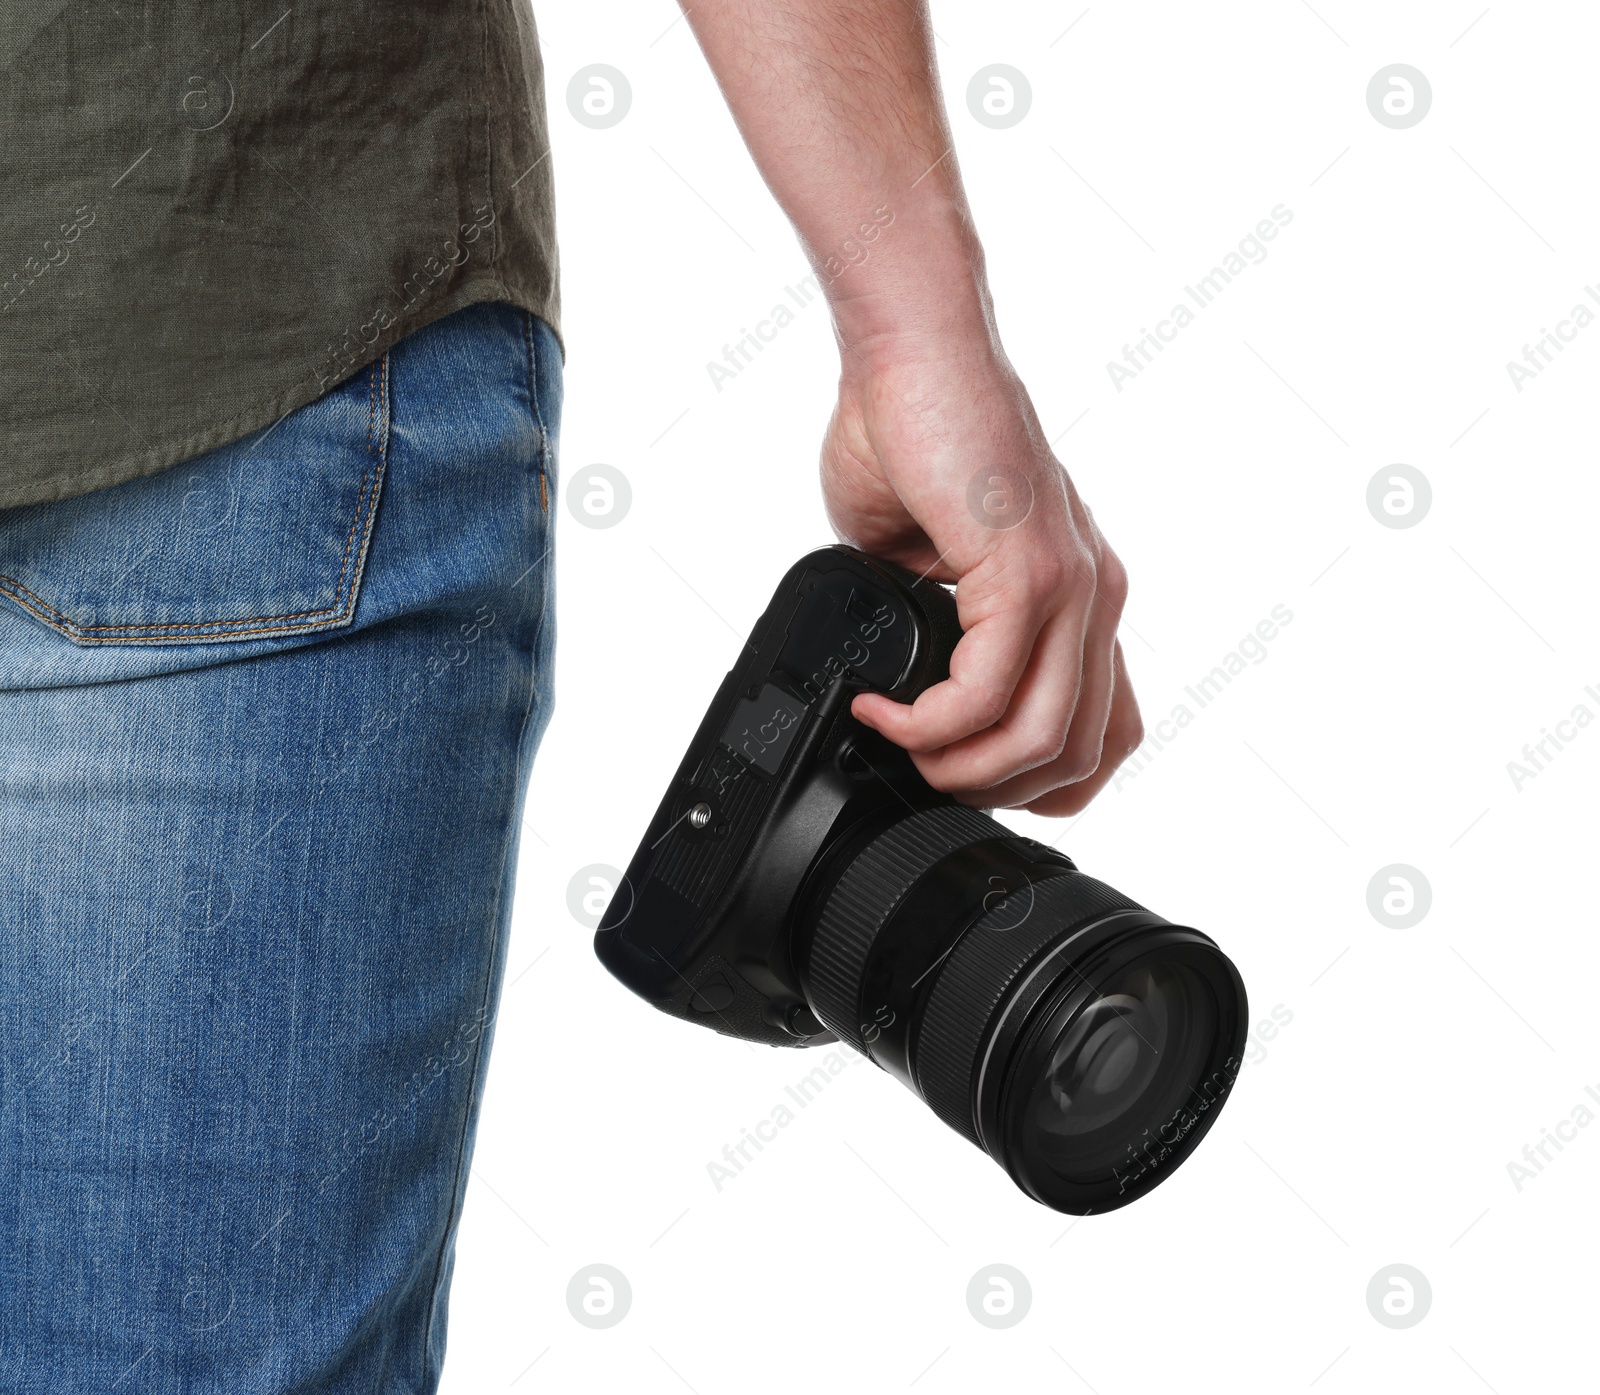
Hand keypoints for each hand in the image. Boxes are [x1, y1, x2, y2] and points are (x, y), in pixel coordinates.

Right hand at [821, 338, 1142, 814]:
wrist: (908, 352)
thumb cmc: (912, 433)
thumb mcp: (931, 561)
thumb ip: (941, 628)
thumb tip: (904, 689)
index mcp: (1080, 595)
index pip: (1107, 728)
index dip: (1044, 783)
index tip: (965, 778)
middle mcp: (1094, 595)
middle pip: (1081, 753)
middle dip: (992, 790)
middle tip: (920, 775)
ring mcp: (1071, 584)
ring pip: (1043, 739)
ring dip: (958, 769)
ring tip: (897, 744)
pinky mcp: (1028, 570)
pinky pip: (985, 693)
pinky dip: (925, 723)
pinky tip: (883, 707)